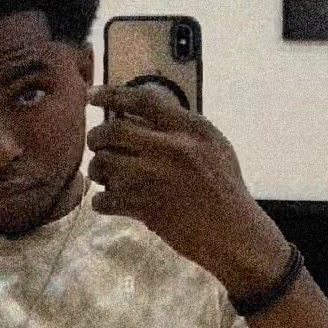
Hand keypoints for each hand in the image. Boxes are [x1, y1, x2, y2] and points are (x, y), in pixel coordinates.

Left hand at [86, 84, 290, 299]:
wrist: (235, 233)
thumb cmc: (225, 187)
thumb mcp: (214, 145)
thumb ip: (182, 126)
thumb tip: (142, 111)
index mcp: (190, 129)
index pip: (143, 100)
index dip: (112, 94)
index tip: (92, 96)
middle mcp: (171, 148)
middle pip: (114, 130)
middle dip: (96, 137)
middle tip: (96, 144)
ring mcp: (156, 178)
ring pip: (104, 164)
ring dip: (97, 169)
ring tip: (103, 174)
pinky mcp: (145, 208)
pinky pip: (104, 199)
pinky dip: (101, 201)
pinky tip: (108, 202)